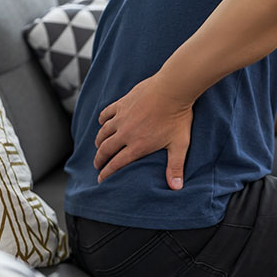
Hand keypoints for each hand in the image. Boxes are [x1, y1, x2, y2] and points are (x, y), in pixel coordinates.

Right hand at [93, 74, 192, 188]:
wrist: (172, 89)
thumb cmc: (177, 117)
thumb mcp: (179, 144)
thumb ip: (175, 166)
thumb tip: (176, 187)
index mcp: (137, 146)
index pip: (117, 164)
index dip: (106, 173)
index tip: (100, 179)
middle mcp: (125, 133)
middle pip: (105, 149)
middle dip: (99, 159)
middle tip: (97, 165)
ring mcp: (122, 117)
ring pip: (103, 132)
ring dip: (99, 141)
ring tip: (98, 147)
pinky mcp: (122, 103)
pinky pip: (106, 113)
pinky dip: (102, 120)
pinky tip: (102, 123)